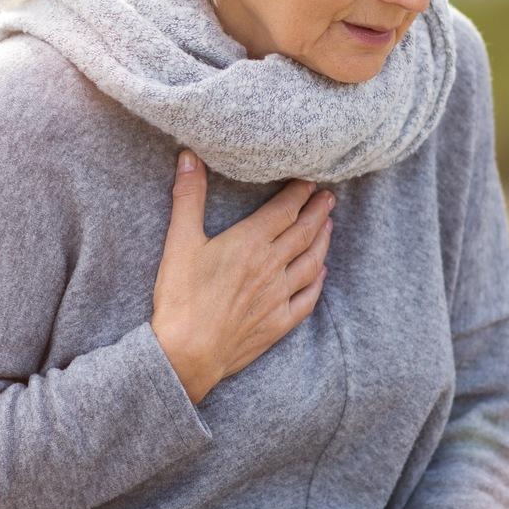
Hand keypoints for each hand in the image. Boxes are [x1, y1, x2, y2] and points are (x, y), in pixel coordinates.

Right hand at [151, 149, 333, 403]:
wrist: (188, 352)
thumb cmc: (180, 298)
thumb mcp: (180, 242)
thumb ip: (188, 197)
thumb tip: (190, 156)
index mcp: (250, 243)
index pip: (284, 210)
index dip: (299, 193)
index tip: (309, 181)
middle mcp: (271, 266)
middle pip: (304, 232)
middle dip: (318, 211)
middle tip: (329, 197)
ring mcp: (279, 296)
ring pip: (310, 262)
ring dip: (322, 241)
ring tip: (329, 226)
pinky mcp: (279, 323)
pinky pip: (307, 298)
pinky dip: (317, 282)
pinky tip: (320, 273)